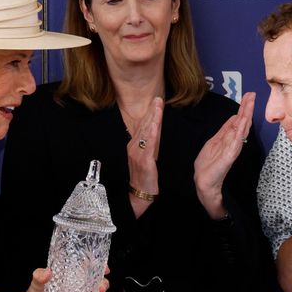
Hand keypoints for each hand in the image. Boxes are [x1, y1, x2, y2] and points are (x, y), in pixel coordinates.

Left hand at [1, 267, 108, 291]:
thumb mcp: (36, 283)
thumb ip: (39, 276)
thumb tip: (46, 272)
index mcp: (70, 275)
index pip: (88, 267)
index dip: (99, 266)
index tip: (105, 269)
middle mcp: (77, 286)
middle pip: (97, 281)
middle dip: (103, 284)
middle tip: (100, 287)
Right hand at [127, 97, 163, 215]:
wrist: (140, 193)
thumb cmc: (145, 176)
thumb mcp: (146, 156)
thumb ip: (149, 144)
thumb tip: (154, 131)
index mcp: (133, 145)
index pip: (142, 125)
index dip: (150, 113)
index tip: (156, 102)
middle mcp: (133, 147)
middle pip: (144, 126)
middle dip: (151, 111)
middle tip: (158, 98)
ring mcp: (137, 153)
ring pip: (146, 132)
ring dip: (152, 118)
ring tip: (158, 106)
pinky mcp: (144, 161)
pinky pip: (148, 145)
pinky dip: (151, 134)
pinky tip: (154, 125)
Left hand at [194, 92, 254, 218]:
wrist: (204, 181)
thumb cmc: (208, 165)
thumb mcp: (214, 142)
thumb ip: (225, 131)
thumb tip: (234, 117)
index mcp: (229, 138)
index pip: (238, 120)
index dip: (243, 108)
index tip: (248, 96)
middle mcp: (233, 142)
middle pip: (242, 122)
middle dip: (247, 107)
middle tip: (252, 94)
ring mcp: (233, 148)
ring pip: (242, 128)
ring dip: (246, 115)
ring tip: (250, 103)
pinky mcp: (230, 155)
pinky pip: (237, 140)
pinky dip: (241, 130)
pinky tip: (245, 120)